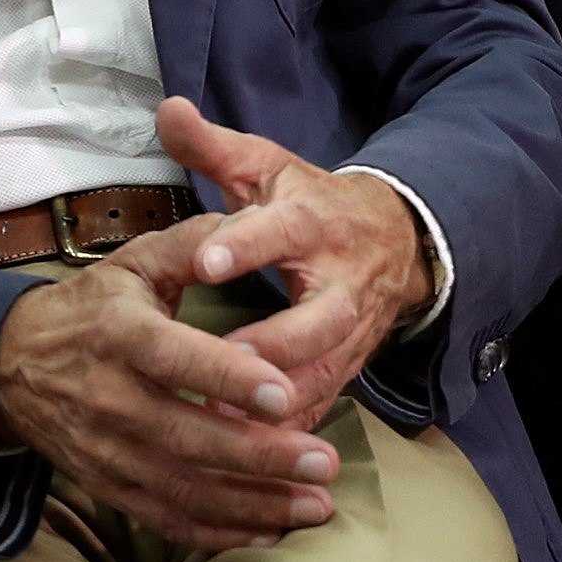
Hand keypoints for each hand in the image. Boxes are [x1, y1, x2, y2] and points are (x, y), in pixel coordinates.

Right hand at [0, 211, 340, 548]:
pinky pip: (167, 519)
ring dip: (255, 501)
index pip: (175, 359)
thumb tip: (243, 226)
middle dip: (262, 456)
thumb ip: (190, 247)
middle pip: (188, 436)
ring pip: (185, 487)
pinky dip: (220, 532)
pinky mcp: (108, 485)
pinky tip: (270, 530)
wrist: (11, 363)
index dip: (228, 379)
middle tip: (326, 462)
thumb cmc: (89, 308)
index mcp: (118, 332)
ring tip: (318, 505)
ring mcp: (107, 449)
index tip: (283, 392)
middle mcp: (109, 395)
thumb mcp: (132, 264)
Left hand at [158, 97, 432, 433]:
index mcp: (311, 222)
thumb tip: (167, 108)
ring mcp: (351, 329)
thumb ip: (211, 145)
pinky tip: (254, 454)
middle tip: (224, 362)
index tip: (205, 263)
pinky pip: (325, 402)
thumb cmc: (307, 200)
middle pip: (316, 319)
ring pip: (324, 370)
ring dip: (280, 399)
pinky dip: (293, 428)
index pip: (276, 231)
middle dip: (274, 343)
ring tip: (227, 421)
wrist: (393, 239)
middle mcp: (339, 280)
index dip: (242, 247)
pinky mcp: (349, 364)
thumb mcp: (263, 164)